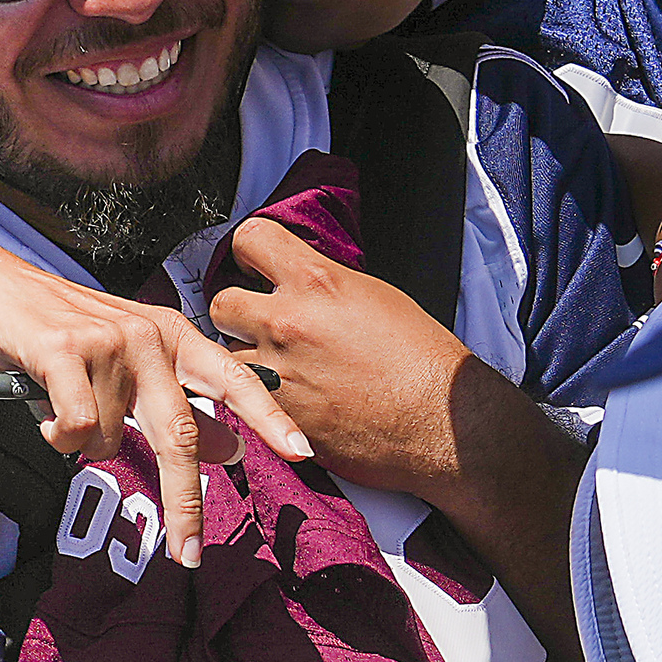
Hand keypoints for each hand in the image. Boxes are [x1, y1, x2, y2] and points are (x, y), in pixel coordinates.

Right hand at [0, 230, 311, 569]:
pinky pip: (74, 428)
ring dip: (80, 442)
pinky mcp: (64, 349)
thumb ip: (176, 402)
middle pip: (181, 432)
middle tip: (187, 554)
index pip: (233, 380)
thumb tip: (231, 449)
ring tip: (60, 406)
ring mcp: (108, 341)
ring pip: (109, 438)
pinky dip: (54, 433)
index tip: (303, 454)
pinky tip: (42, 404)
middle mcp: (150, 336)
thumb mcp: (126, 365)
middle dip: (183, 503)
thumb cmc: (59, 333)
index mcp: (173, 336)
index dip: (269, 418)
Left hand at [205, 213, 477, 497]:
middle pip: (221, 301)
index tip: (256, 265)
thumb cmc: (423, 360)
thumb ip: (324, 282)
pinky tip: (288, 397)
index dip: (250, 252)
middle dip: (238, 312)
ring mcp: (275, 371)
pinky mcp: (275, 415)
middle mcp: (286, 322)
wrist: (439, 422)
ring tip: (278, 367)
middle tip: (260, 323)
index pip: (249, 239)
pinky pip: (243, 398)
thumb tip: (297, 281)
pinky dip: (256, 397)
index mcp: (315, 281)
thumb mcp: (374, 295)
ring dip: (244, 358)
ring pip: (226, 355)